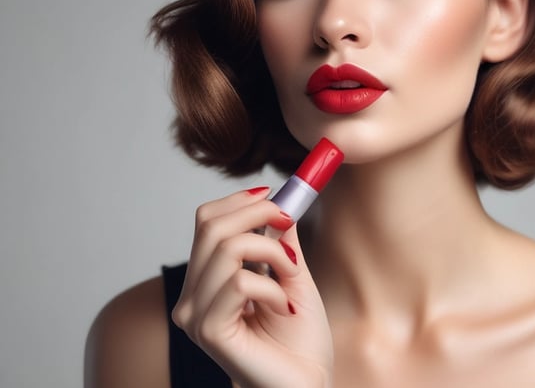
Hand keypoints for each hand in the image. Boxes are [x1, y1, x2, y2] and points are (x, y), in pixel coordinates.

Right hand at [172, 187, 332, 387]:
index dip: (240, 201)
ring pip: (227, 249)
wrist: (308, 382)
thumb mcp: (293, 274)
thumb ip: (281, 240)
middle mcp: (193, 295)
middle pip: (211, 226)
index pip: (206, 220)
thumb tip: (280, 200)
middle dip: (259, 214)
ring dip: (273, 253)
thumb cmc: (299, 337)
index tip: (276, 199)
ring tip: (292, 277)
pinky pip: (240, 283)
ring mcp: (196, 314)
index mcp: (207, 279)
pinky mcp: (210, 331)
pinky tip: (283, 307)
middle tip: (291, 222)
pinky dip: (272, 287)